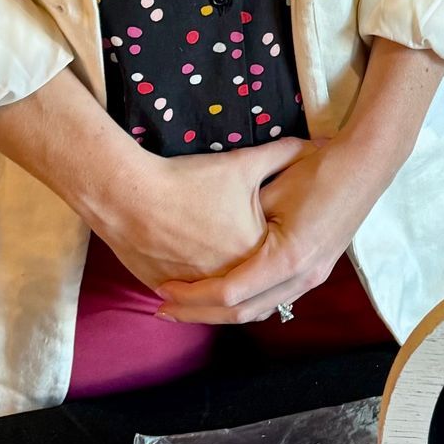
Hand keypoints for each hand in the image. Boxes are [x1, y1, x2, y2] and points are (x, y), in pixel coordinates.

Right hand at [91, 140, 303, 295]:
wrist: (129, 195)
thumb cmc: (190, 179)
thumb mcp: (243, 164)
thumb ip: (283, 155)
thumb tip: (313, 143)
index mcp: (256, 254)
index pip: (279, 262)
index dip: (283, 251)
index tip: (287, 246)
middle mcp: (229, 277)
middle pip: (253, 287)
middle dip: (261, 283)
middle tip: (267, 280)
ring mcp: (195, 286)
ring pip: (219, 300)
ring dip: (228, 296)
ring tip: (235, 289)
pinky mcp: (164, 286)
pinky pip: (186, 294)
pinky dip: (194, 291)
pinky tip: (196, 281)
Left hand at [154, 130, 389, 323]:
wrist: (364, 169)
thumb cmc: (318, 172)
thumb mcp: (269, 190)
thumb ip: (239, 218)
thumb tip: (203, 237)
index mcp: (287, 259)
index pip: (230, 292)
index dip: (193, 295)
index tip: (164, 289)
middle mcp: (301, 278)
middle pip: (241, 312)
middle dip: (200, 313)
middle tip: (165, 309)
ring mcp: (311, 279)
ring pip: (258, 311)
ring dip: (221, 313)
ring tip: (188, 308)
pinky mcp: (314, 273)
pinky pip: (273, 299)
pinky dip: (245, 303)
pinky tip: (223, 298)